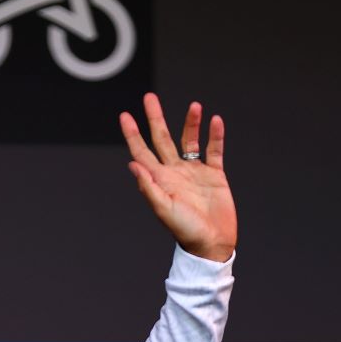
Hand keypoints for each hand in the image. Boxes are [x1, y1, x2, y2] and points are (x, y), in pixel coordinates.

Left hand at [119, 93, 235, 261]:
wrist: (212, 244)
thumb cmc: (186, 231)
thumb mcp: (164, 209)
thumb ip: (148, 187)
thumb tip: (133, 164)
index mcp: (160, 179)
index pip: (142, 152)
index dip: (133, 135)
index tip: (125, 115)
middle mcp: (175, 172)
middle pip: (162, 139)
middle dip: (155, 118)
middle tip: (149, 97)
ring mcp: (195, 172)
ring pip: (190, 140)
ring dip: (191, 123)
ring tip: (194, 106)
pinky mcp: (214, 175)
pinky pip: (214, 150)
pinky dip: (215, 136)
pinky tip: (215, 121)